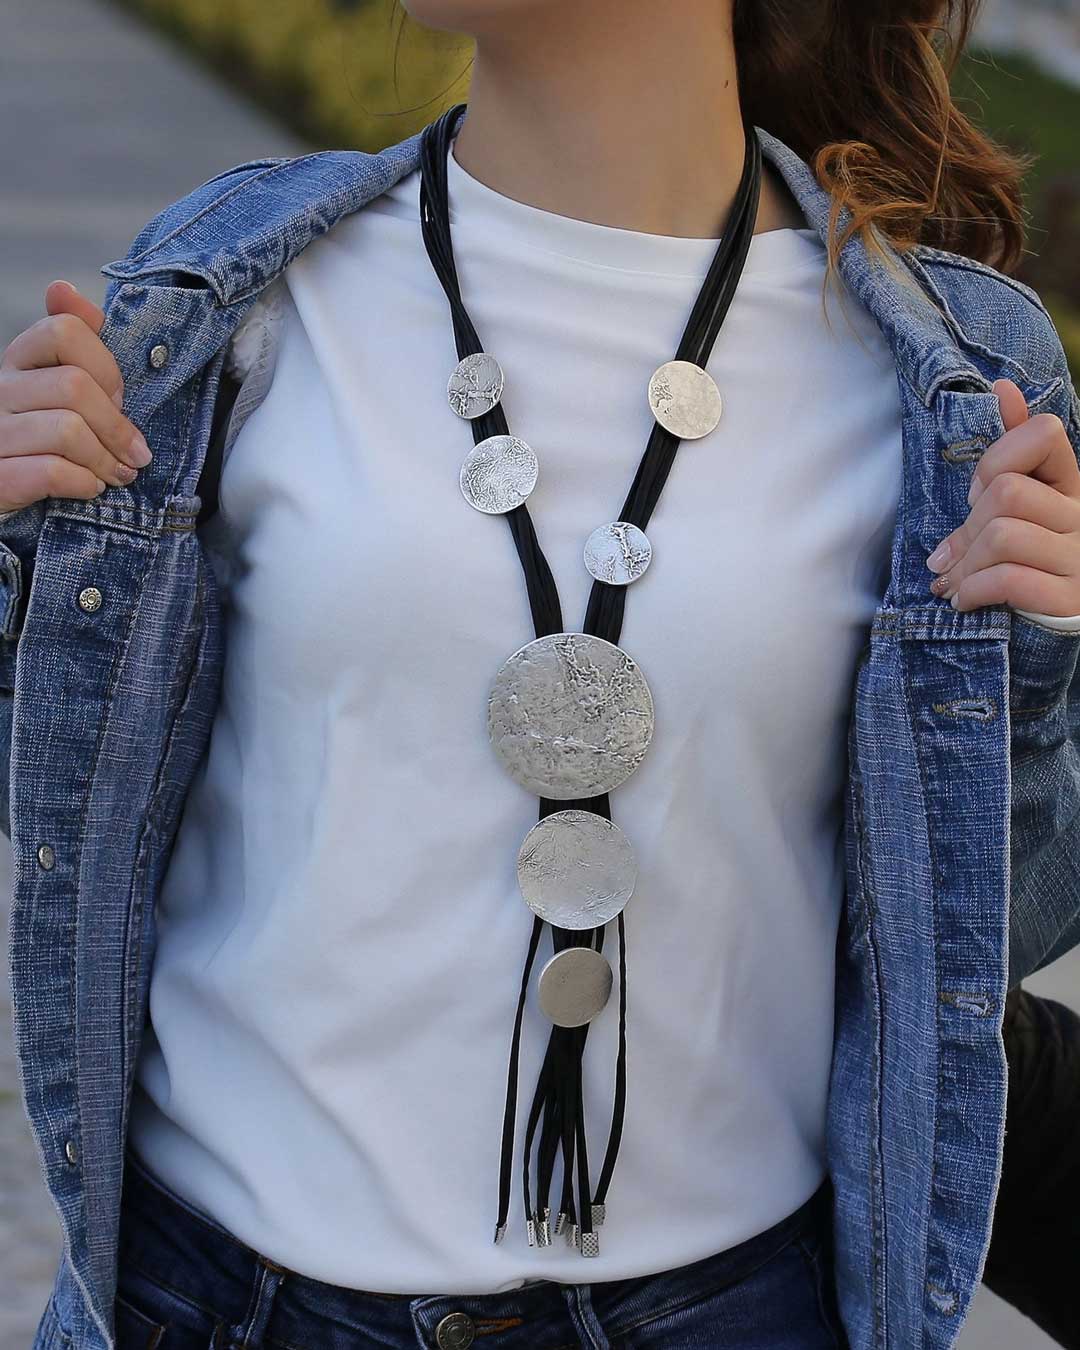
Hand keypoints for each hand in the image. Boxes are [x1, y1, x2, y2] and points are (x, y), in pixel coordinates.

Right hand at [0, 281, 152, 512]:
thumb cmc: (50, 441)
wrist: (11, 495)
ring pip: (66, 431)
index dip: (106, 366)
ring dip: (106, 460)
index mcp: (19, 360)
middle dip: (117, 426)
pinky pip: (51, 471)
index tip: (120, 398)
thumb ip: (78, 344)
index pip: (64, 331)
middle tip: (134, 452)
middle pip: (74, 386)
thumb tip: (63, 289)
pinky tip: (90, 487)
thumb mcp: (66, 390)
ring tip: (118, 474)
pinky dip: (84, 483)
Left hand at [926, 379, 1079, 615]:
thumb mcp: (1019, 501)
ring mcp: (1078, 558)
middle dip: (966, 527)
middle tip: (949, 556)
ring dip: (963, 566)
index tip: (977, 495)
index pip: (1043, 434)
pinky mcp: (1069, 599)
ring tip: (952, 583)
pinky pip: (1009, 579)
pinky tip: (964, 601)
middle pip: (1007, 493)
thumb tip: (1001, 386)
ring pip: (1003, 536)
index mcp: (1069, 483)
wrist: (1054, 620)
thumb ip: (1011, 449)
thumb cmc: (1027, 554)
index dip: (995, 461)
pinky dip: (974, 590)